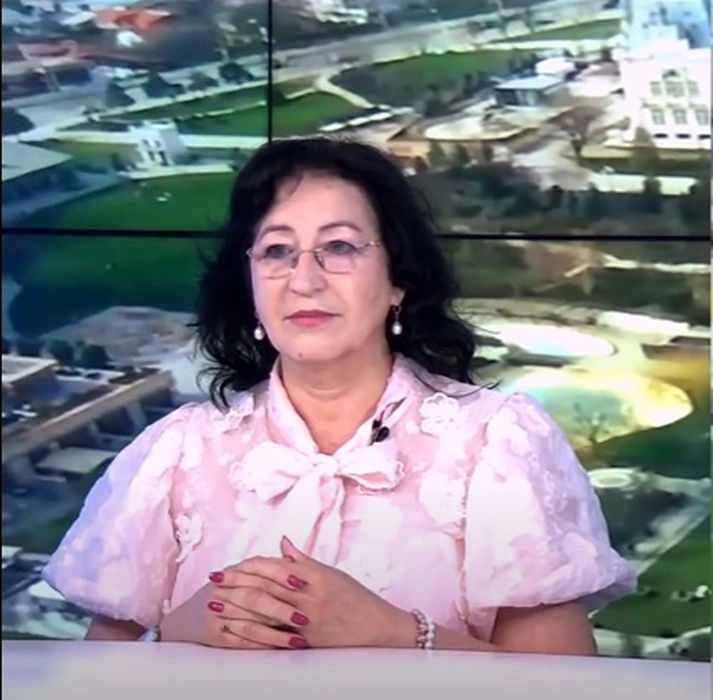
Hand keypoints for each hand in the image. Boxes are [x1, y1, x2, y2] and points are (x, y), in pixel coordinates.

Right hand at [159, 567, 309, 648]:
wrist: (188, 616)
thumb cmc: (226, 592)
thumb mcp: (243, 572)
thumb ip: (267, 563)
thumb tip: (288, 543)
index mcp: (233, 571)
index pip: (258, 569)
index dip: (280, 575)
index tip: (301, 582)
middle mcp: (222, 590)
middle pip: (255, 598)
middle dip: (281, 608)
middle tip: (305, 617)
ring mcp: (216, 613)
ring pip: (250, 623)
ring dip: (277, 633)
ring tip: (299, 639)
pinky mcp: (214, 635)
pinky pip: (242, 642)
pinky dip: (263, 645)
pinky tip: (280, 648)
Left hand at [218, 537, 407, 647]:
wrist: (377, 628)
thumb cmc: (355, 597)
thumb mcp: (332, 573)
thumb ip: (303, 560)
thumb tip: (283, 542)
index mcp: (315, 577)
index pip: (275, 568)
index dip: (249, 566)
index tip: (229, 565)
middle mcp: (309, 598)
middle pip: (265, 588)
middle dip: (236, 584)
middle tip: (213, 580)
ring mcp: (306, 621)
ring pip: (265, 612)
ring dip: (237, 607)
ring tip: (215, 603)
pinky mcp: (306, 642)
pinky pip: (273, 638)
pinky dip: (251, 633)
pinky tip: (235, 630)